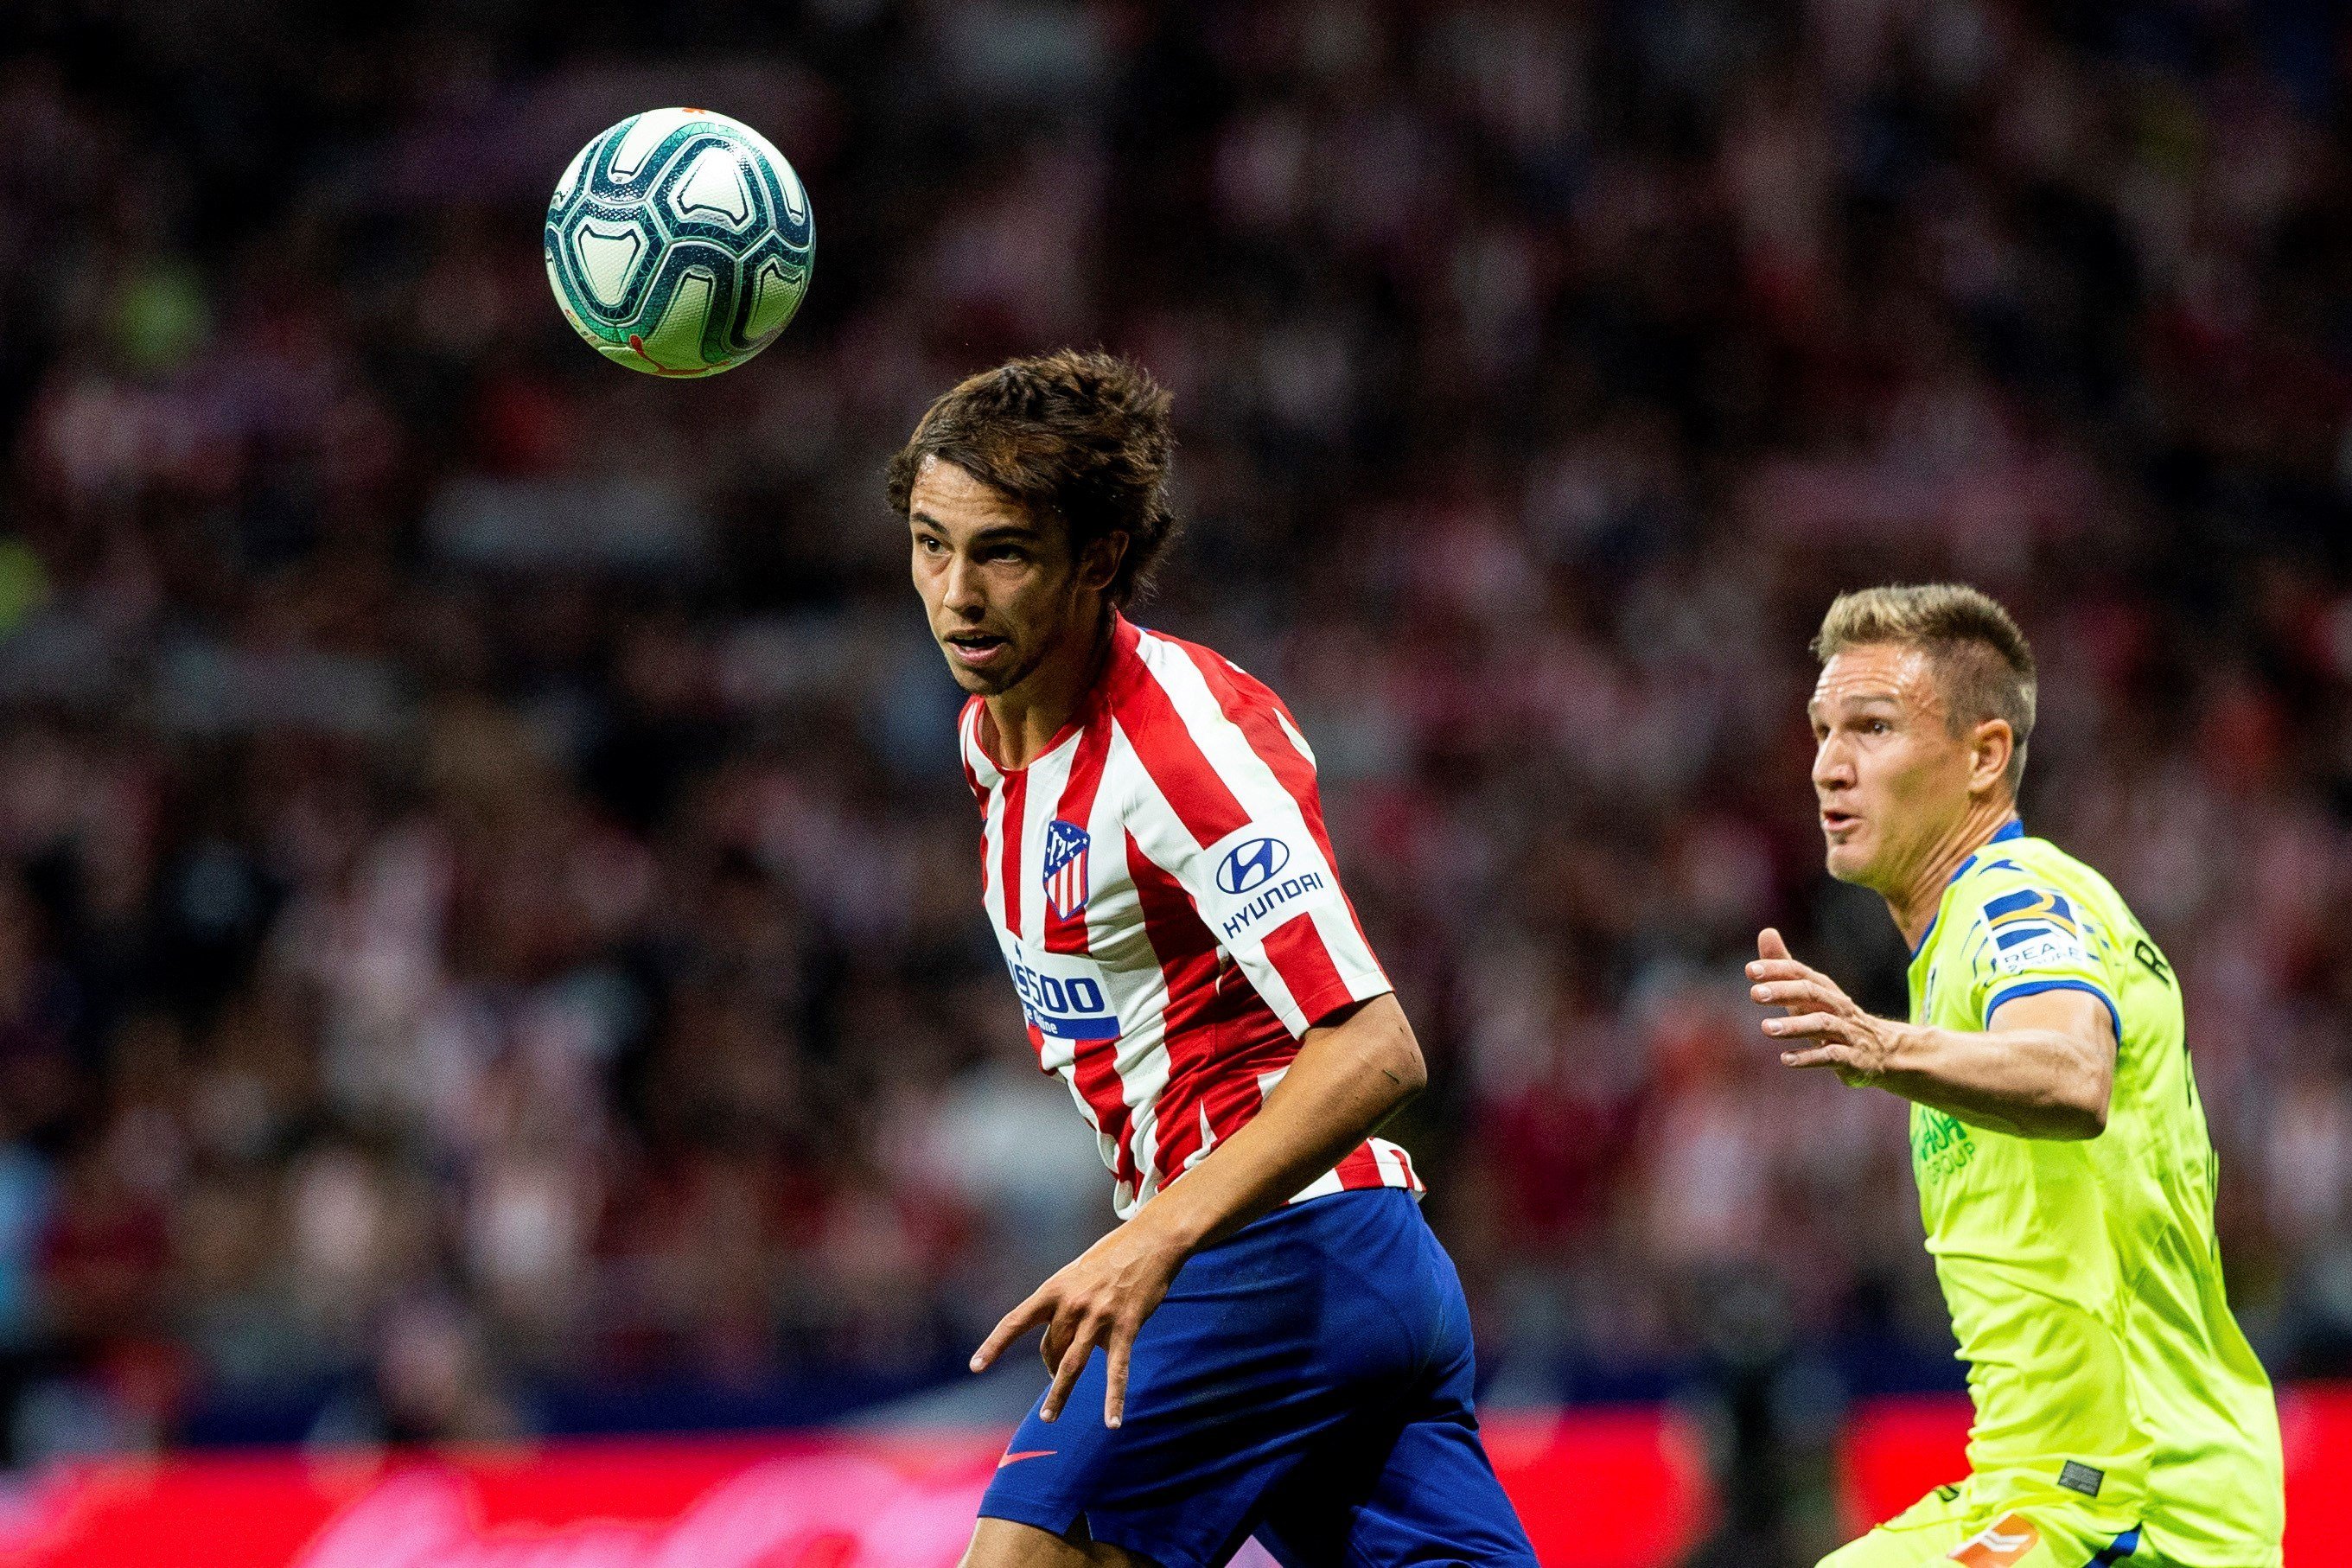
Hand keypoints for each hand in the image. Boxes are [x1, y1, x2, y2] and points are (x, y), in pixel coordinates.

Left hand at [967, 1208, 1188, 1428]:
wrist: (1150, 1241)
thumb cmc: (1111, 1258)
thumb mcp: (1076, 1274)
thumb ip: (1063, 1306)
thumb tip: (1056, 1346)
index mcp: (1054, 1289)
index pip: (1015, 1321)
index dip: (995, 1345)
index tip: (976, 1366)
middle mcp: (1072, 1305)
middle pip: (1051, 1349)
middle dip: (1051, 1366)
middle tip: (1055, 1375)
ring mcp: (1098, 1318)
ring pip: (1072, 1365)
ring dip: (1059, 1395)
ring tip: (1048, 1418)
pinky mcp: (1125, 1328)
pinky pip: (1117, 1371)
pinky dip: (1115, 1399)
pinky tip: (1112, 1423)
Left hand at [1748, 928, 1896, 1085]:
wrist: (1883, 1050)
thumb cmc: (1834, 1016)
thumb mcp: (1810, 992)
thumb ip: (1785, 966)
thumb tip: (1766, 932)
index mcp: (1824, 988)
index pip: (1800, 973)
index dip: (1777, 970)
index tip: (1750, 970)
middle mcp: (1837, 1006)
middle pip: (1812, 993)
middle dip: (1784, 992)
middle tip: (1755, 994)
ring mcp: (1847, 1032)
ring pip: (1822, 1024)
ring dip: (1794, 1026)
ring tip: (1766, 1028)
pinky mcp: (1852, 1058)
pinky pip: (1831, 1056)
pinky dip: (1809, 1057)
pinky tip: (1786, 1059)